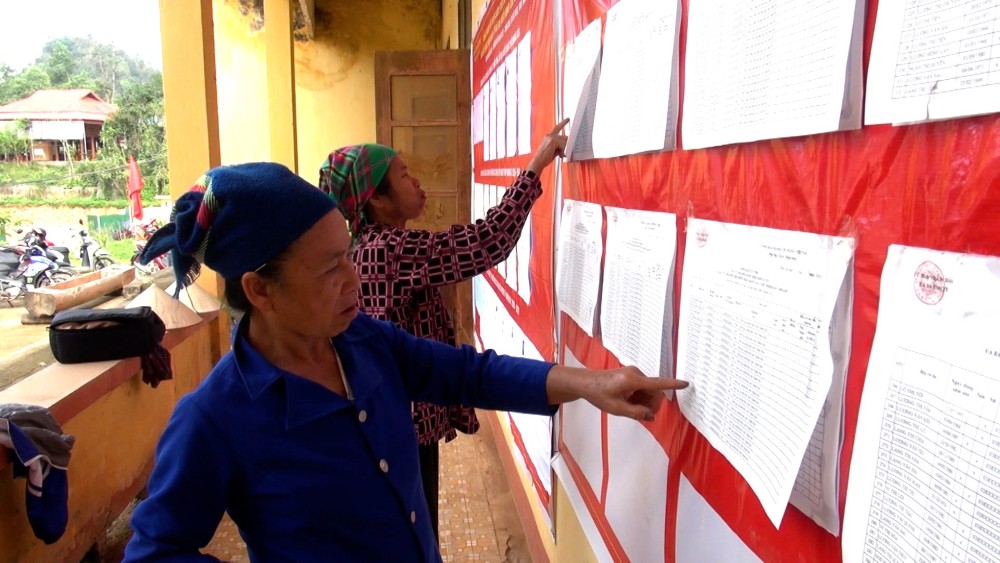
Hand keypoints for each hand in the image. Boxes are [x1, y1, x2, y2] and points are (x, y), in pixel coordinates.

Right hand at [526, 119, 569, 174]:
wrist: (538, 162)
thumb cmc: (544, 158)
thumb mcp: (552, 150)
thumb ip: (559, 146)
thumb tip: (567, 145)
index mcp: (548, 137)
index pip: (557, 128)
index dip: (563, 123)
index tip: (568, 119)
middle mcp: (549, 135)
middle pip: (565, 137)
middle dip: (567, 145)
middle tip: (564, 154)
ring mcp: (551, 137)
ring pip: (565, 141)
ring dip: (565, 150)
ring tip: (561, 156)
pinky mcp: (553, 141)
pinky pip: (563, 145)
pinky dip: (563, 151)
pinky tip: (561, 155)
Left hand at [546, 365, 688, 421]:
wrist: (586, 383)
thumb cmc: (599, 394)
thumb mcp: (617, 408)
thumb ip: (636, 413)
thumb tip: (651, 416)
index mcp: (632, 380)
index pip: (657, 383)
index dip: (673, 384)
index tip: (686, 384)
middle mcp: (635, 373)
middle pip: (654, 390)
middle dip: (651, 404)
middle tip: (642, 415)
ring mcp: (633, 372)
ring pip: (649, 390)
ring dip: (644, 401)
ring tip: (630, 407)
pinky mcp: (630, 374)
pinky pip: (642, 386)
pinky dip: (639, 396)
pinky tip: (628, 401)